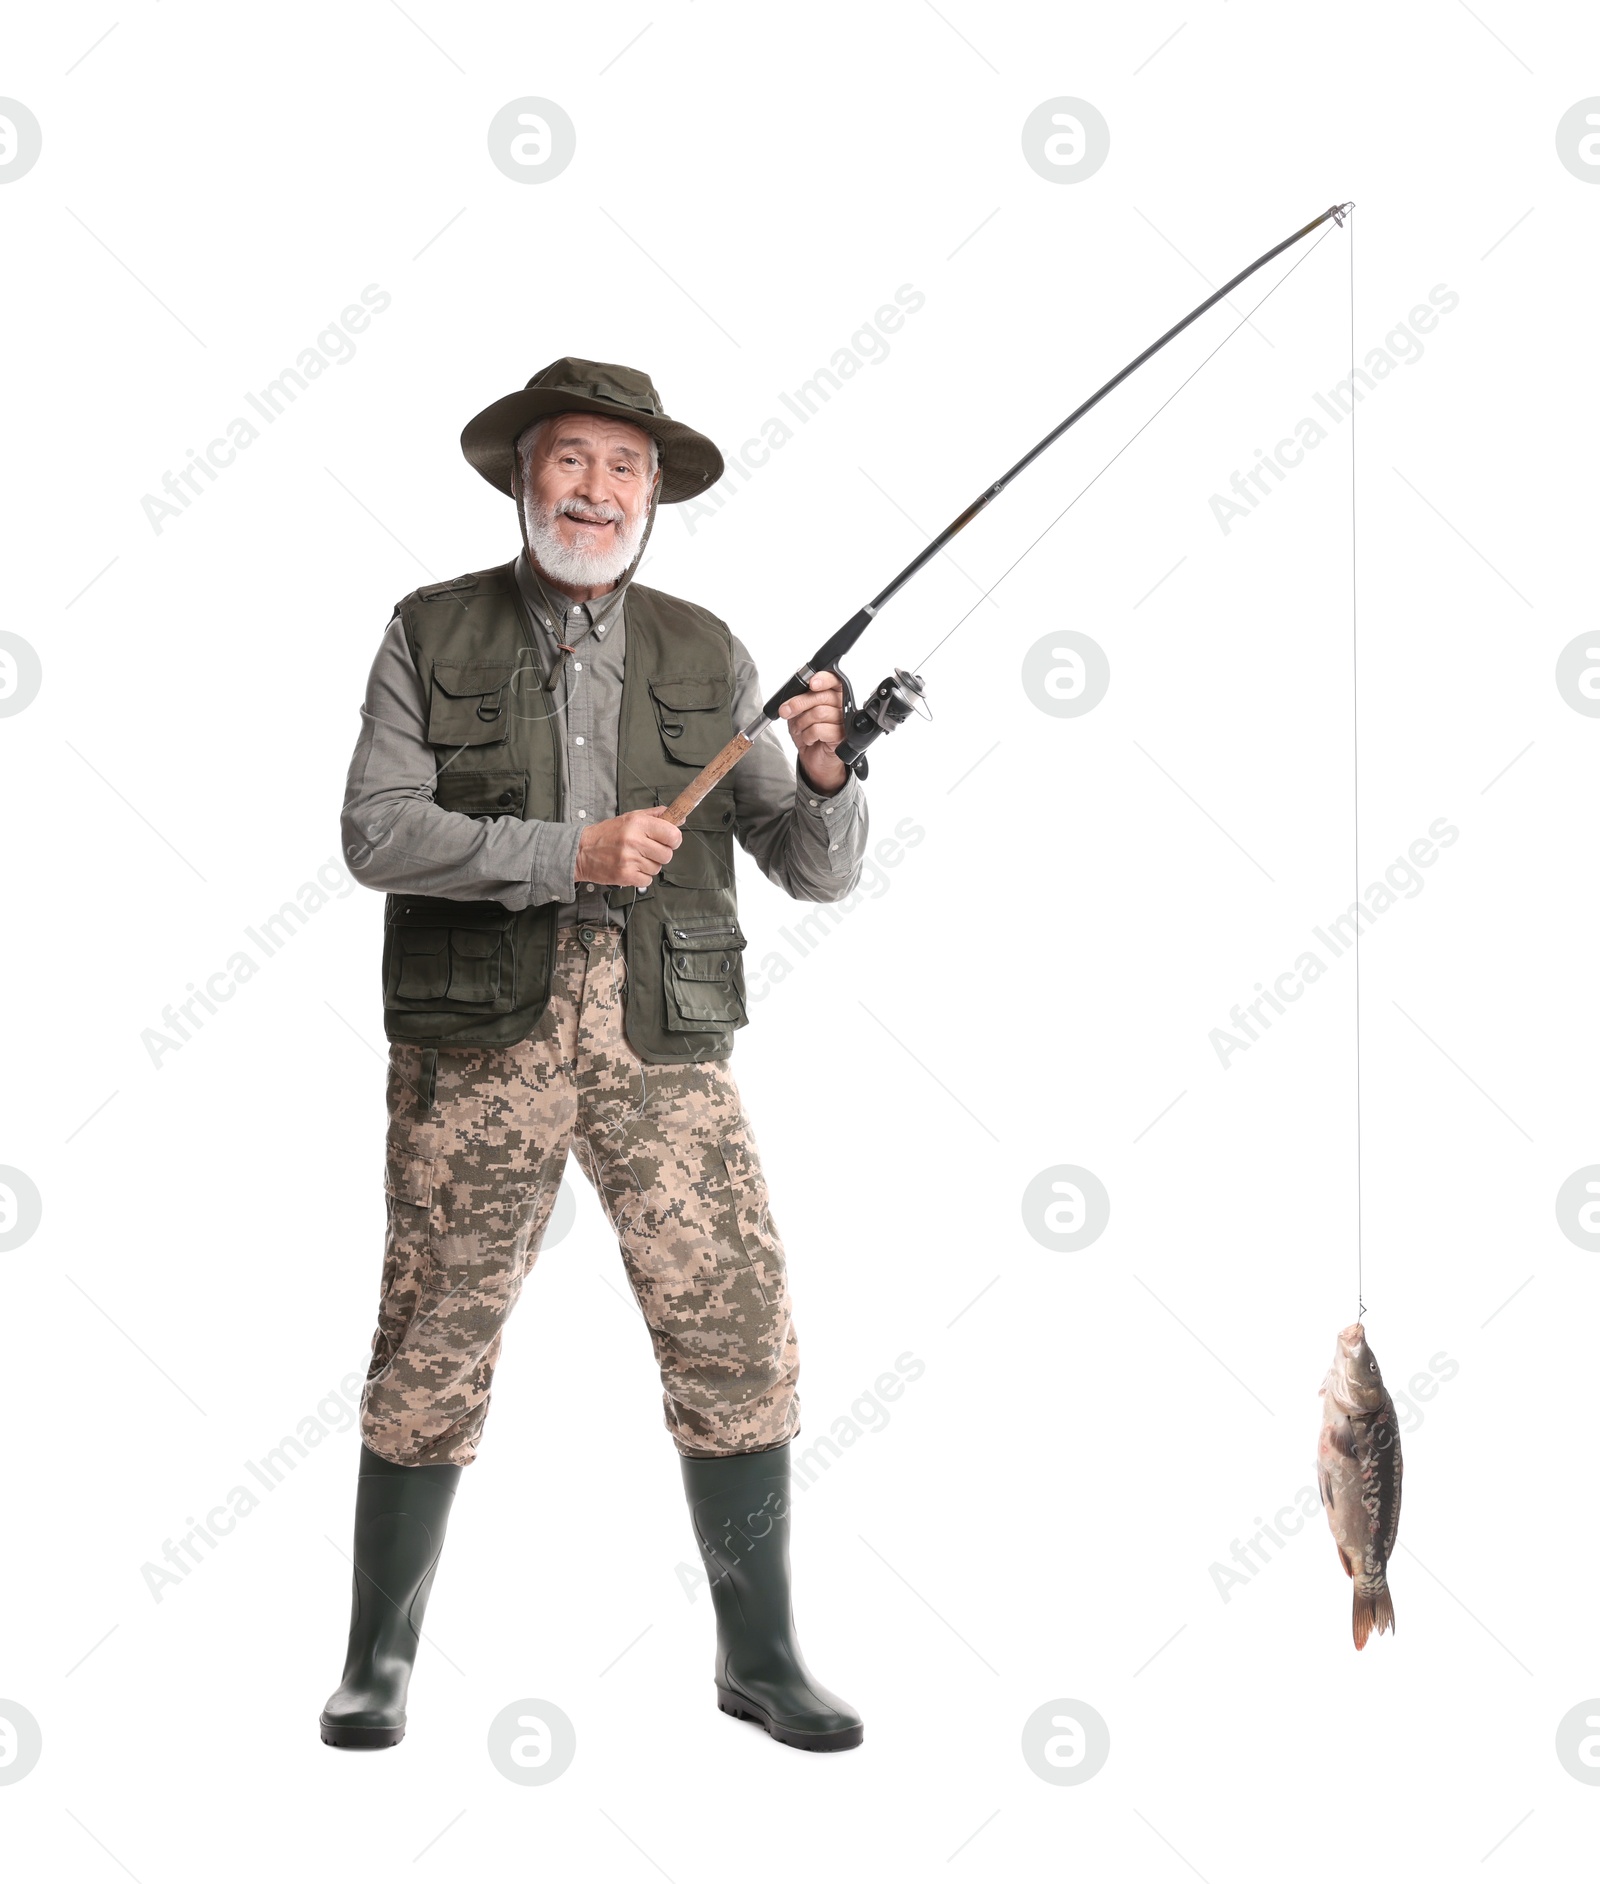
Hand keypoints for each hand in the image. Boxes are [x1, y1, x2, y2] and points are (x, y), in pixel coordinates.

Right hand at [576, 809, 681, 887]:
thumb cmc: (607, 834)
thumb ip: (655, 816)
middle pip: (667, 854)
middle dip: (661, 854)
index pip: (672, 835)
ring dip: (649, 865)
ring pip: (657, 868)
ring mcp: (630, 859)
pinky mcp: (625, 875)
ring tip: (635, 858)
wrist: (582, 851)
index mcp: (638, 823)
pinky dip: (641, 877)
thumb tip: (679, 817)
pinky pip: (647, 880)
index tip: (669, 840)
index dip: (674, 839)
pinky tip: (631, 867)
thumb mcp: (631, 817)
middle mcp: (634, 840)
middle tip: (648, 850)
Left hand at [778, 670, 848, 793]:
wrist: (813, 759)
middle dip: (798, 703)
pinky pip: (820, 729)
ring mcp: (844, 721)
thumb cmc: (809, 733)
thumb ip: (798, 698)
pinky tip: (810, 739)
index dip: (823, 679)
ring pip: (819, 713)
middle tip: (785, 711)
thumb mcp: (798, 713)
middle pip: (822, 696)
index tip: (811, 684)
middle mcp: (842, 706)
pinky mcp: (842, 736)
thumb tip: (792, 690)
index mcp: (834, 694)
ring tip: (800, 730)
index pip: (834, 680)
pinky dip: (808, 735)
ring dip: (802, 723)